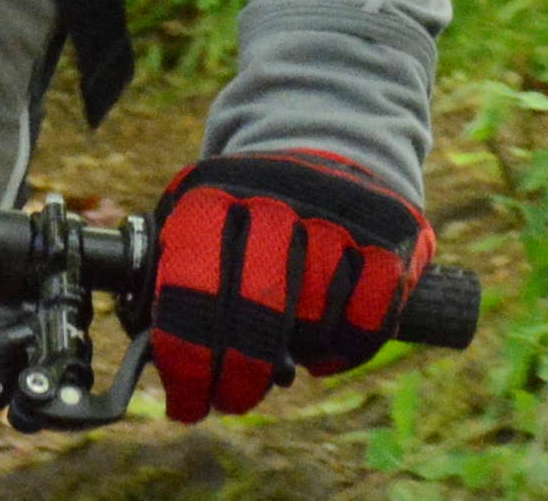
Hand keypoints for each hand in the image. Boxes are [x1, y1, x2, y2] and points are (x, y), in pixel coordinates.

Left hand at [143, 147, 431, 419]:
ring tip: (284, 352)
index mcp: (214, 194)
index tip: (186, 400)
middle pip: (258, 303)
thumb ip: (172, 282)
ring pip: (316, 311)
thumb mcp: (198, 225)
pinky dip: (345, 348)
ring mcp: (338, 211)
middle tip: (233, 398)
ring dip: (297, 350)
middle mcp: (276, 195)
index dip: (187, 355)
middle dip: (241, 372)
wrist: (324, 147)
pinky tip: (325, 349)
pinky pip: (371, 314)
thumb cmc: (246, 217)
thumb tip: (157, 361)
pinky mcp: (390, 232)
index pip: (192, 280)